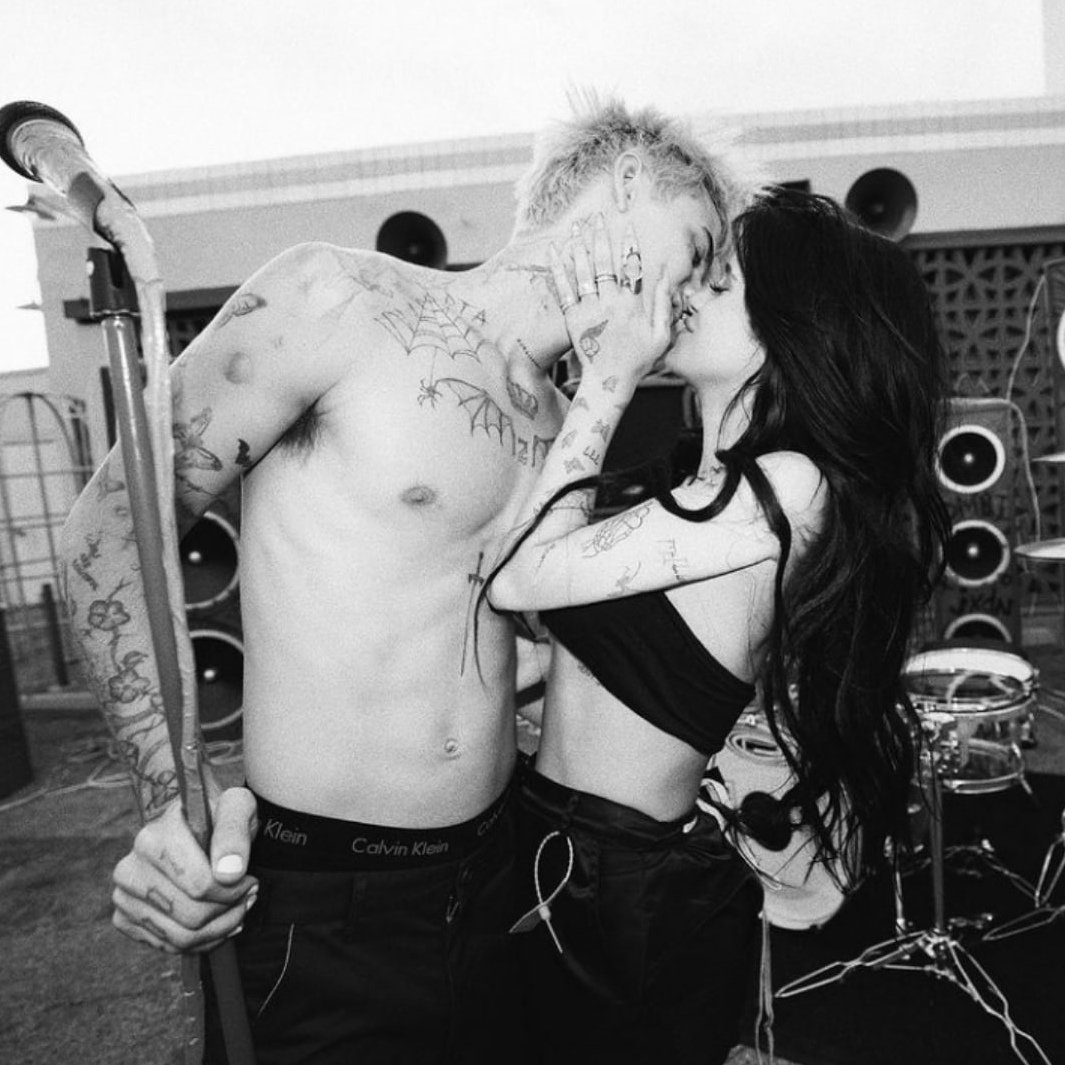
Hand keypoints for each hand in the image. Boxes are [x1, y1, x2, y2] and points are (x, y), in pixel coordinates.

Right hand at [111, 786, 258, 953]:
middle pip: (191, 916)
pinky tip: (215, 920)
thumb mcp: (236, 807)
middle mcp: (130, 868)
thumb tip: (229, 873)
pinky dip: (200, 941)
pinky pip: (168, 946)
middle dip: (229, 911)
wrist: (194, 827)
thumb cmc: (217, 815)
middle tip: (247, 895)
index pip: (199, 885)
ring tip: (236, 908)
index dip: (233, 890)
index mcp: (153, 837)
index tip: (250, 880)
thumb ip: (234, 832)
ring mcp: (124, 896)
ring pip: (181, 937)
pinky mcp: (124, 918)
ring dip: (219, 929)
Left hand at [550, 213, 671, 381]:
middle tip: (597, 217)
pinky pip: (564, 288)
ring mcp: (589, 311)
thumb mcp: (660, 335)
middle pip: (605, 263)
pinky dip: (560, 268)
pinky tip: (556, 250)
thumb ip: (664, 304)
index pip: (631, 267)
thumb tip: (667, 275)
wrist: (608, 383)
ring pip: (583, 271)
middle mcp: (609, 304)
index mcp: (632, 306)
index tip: (627, 226)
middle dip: (601, 237)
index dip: (629, 244)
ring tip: (577, 225)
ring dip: (580, 245)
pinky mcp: (572, 319)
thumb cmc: (638, 360)